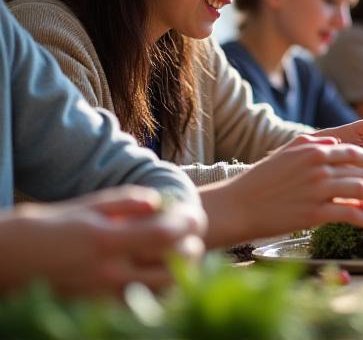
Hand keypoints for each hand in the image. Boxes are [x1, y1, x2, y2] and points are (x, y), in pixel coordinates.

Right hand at [0, 186, 205, 297]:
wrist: (15, 259)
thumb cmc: (55, 225)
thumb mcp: (89, 206)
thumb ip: (128, 202)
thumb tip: (159, 202)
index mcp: (108, 240)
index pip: (165, 234)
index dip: (188, 225)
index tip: (196, 218)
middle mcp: (109, 271)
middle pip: (172, 266)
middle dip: (192, 250)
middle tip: (194, 240)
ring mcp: (106, 294)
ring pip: (163, 291)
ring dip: (181, 274)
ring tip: (184, 259)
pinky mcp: (102, 308)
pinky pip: (143, 305)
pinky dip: (160, 292)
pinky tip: (162, 278)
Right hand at [202, 137, 362, 245]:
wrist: (239, 205)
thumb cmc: (260, 179)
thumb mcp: (285, 152)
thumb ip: (311, 143)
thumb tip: (333, 143)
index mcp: (314, 151)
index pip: (353, 153)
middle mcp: (319, 169)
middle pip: (362, 174)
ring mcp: (318, 191)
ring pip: (361, 192)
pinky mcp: (315, 215)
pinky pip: (350, 215)